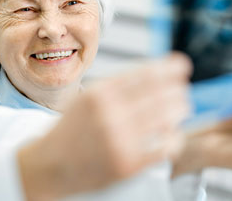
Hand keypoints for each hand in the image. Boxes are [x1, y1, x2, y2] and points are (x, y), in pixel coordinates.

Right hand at [17, 53, 191, 200]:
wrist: (49, 166)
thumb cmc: (70, 131)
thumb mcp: (85, 98)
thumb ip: (116, 86)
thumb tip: (156, 71)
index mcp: (99, 93)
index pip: (144, 74)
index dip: (169, 68)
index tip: (182, 65)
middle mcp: (109, 114)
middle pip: (160, 94)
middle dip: (178, 91)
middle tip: (182, 91)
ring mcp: (119, 140)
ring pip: (166, 118)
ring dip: (180, 110)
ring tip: (181, 109)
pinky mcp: (127, 165)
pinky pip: (165, 148)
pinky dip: (175, 139)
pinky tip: (173, 135)